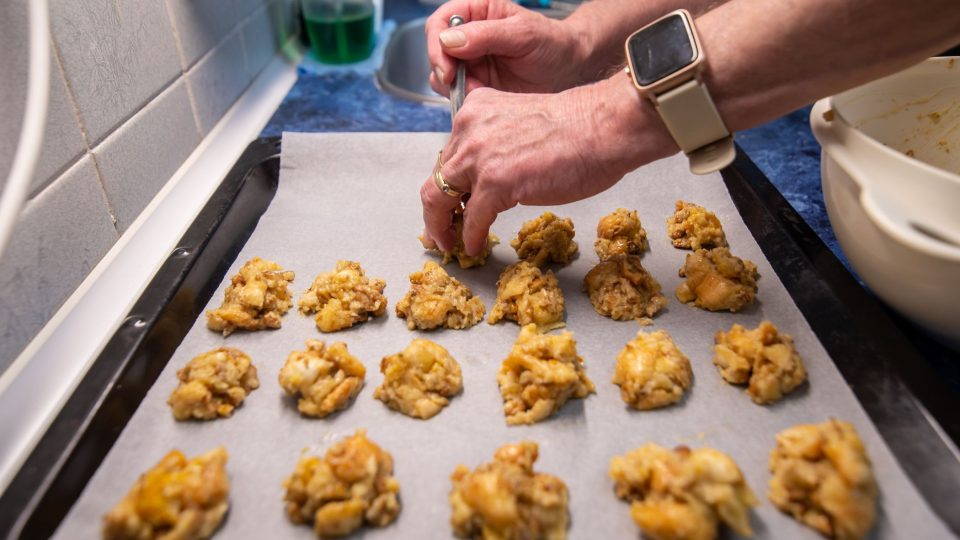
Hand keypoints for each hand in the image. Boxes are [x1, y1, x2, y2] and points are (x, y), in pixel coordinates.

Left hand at [420, 77, 676, 254]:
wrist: (603, 128)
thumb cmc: (577, 129)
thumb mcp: (520, 124)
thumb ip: (496, 144)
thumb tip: (487, 180)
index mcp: (475, 111)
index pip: (448, 154)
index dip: (445, 183)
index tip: (448, 203)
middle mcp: (468, 129)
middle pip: (436, 176)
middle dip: (435, 209)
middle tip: (438, 231)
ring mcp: (478, 156)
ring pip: (439, 198)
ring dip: (441, 227)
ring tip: (448, 244)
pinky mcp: (494, 183)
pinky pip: (473, 219)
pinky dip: (471, 237)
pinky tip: (475, 247)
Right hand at [426, 0, 585, 95]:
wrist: (567, 69)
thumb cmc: (551, 42)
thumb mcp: (523, 33)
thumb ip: (486, 34)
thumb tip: (449, 39)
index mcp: (477, 11)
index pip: (439, 23)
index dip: (437, 45)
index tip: (448, 66)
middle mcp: (468, 35)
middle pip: (435, 51)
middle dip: (443, 70)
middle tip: (457, 84)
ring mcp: (470, 61)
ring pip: (441, 75)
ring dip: (453, 87)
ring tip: (479, 90)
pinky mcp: (476, 83)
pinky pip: (456, 93)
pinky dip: (464, 99)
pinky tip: (484, 98)